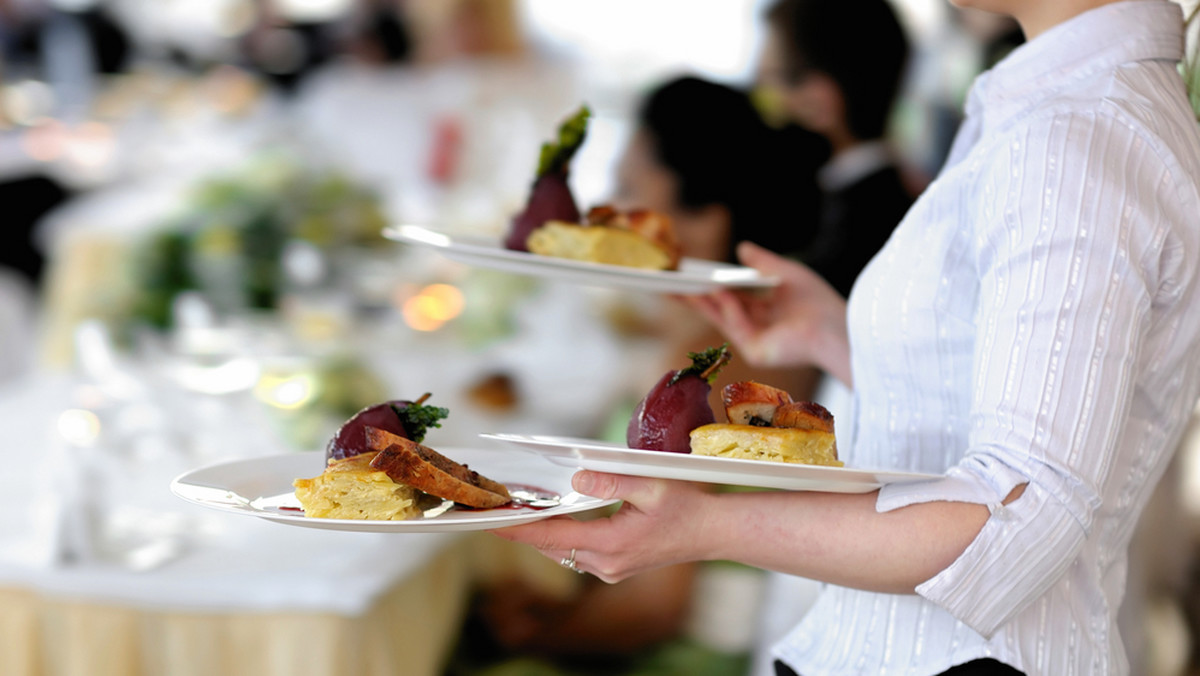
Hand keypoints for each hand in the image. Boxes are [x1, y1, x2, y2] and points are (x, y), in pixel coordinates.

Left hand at [490, 471, 716, 582]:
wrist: (712, 532)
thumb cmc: (687, 505)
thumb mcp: (652, 485)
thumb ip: (613, 480)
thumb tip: (577, 477)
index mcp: (612, 543)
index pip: (552, 536)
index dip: (519, 527)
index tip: (492, 520)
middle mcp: (606, 564)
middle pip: (550, 546)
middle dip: (523, 528)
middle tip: (495, 507)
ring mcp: (610, 570)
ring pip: (561, 552)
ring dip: (540, 533)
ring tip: (515, 510)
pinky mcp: (614, 568)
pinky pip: (575, 554)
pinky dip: (559, 537)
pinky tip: (550, 519)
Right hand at [682, 241, 850, 384]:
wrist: (835, 328)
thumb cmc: (817, 301)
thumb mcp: (786, 272)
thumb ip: (763, 261)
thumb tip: (741, 247)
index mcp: (765, 308)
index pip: (730, 296)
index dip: (708, 285)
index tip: (687, 274)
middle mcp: (757, 325)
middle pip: (718, 309)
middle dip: (693, 296)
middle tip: (667, 283)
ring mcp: (754, 340)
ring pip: (720, 318)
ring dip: (700, 301)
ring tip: (679, 283)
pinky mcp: (755, 351)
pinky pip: (735, 325)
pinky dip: (725, 307)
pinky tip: (715, 289)